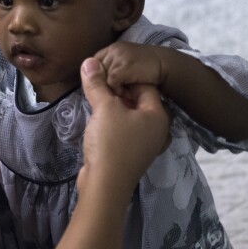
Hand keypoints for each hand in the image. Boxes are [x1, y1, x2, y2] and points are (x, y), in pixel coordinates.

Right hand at [78, 57, 169, 203]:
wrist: (105, 186)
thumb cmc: (111, 143)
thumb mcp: (104, 108)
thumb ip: (97, 84)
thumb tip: (89, 62)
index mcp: (159, 115)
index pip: (144, 84)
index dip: (124, 76)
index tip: (105, 72)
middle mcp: (157, 129)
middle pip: (137, 100)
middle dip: (117, 91)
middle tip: (96, 83)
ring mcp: (145, 144)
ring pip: (129, 115)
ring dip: (112, 106)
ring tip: (94, 98)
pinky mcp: (131, 154)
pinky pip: (123, 130)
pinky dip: (111, 122)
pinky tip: (96, 120)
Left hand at [94, 41, 168, 95]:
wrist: (165, 65)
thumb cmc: (146, 68)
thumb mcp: (126, 63)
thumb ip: (112, 69)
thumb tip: (97, 85)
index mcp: (111, 49)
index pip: (93, 63)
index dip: (97, 78)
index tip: (105, 88)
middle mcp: (112, 50)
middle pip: (95, 72)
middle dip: (103, 85)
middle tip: (116, 93)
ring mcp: (117, 57)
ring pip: (102, 79)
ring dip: (112, 90)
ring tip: (125, 94)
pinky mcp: (123, 67)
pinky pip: (111, 83)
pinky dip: (119, 91)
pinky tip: (129, 93)